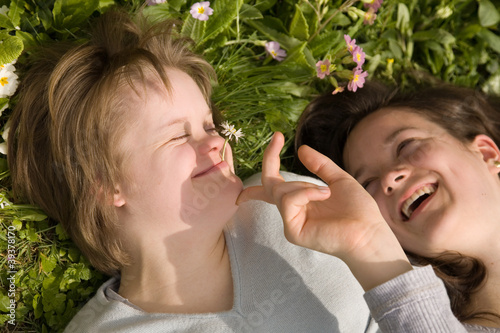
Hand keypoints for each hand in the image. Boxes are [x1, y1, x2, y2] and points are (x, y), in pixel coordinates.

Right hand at [237, 132, 411, 289]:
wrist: (369, 231)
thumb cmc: (358, 210)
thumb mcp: (338, 180)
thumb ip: (320, 165)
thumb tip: (301, 148)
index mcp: (301, 200)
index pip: (276, 181)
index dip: (272, 160)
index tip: (277, 137)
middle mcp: (292, 211)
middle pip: (269, 183)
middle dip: (270, 159)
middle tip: (278, 137)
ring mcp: (291, 222)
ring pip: (280, 191)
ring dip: (303, 185)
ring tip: (327, 192)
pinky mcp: (293, 231)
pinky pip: (288, 202)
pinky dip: (306, 193)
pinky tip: (325, 195)